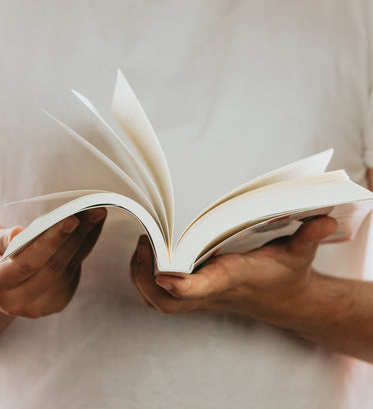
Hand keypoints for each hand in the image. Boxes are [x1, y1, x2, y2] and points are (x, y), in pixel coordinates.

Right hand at [0, 207, 105, 322]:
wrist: (3, 283)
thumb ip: (4, 240)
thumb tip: (18, 233)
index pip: (28, 263)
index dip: (52, 241)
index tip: (72, 220)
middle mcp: (16, 302)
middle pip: (54, 267)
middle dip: (76, 236)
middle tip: (94, 211)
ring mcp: (39, 306)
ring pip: (68, 270)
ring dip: (86, 239)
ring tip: (96, 214)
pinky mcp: (56, 303)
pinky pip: (75, 272)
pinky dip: (85, 247)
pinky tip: (93, 227)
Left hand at [130, 217, 337, 326]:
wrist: (286, 300)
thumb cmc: (287, 273)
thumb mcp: (300, 253)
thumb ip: (310, 235)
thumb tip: (326, 219)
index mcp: (233, 278)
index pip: (204, 287)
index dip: (183, 284)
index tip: (163, 270)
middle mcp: (213, 292)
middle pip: (168, 301)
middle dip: (146, 276)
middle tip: (142, 240)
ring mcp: (202, 297)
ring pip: (160, 302)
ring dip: (141, 279)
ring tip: (140, 245)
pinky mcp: (198, 296)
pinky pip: (163, 299)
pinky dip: (147, 284)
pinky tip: (147, 259)